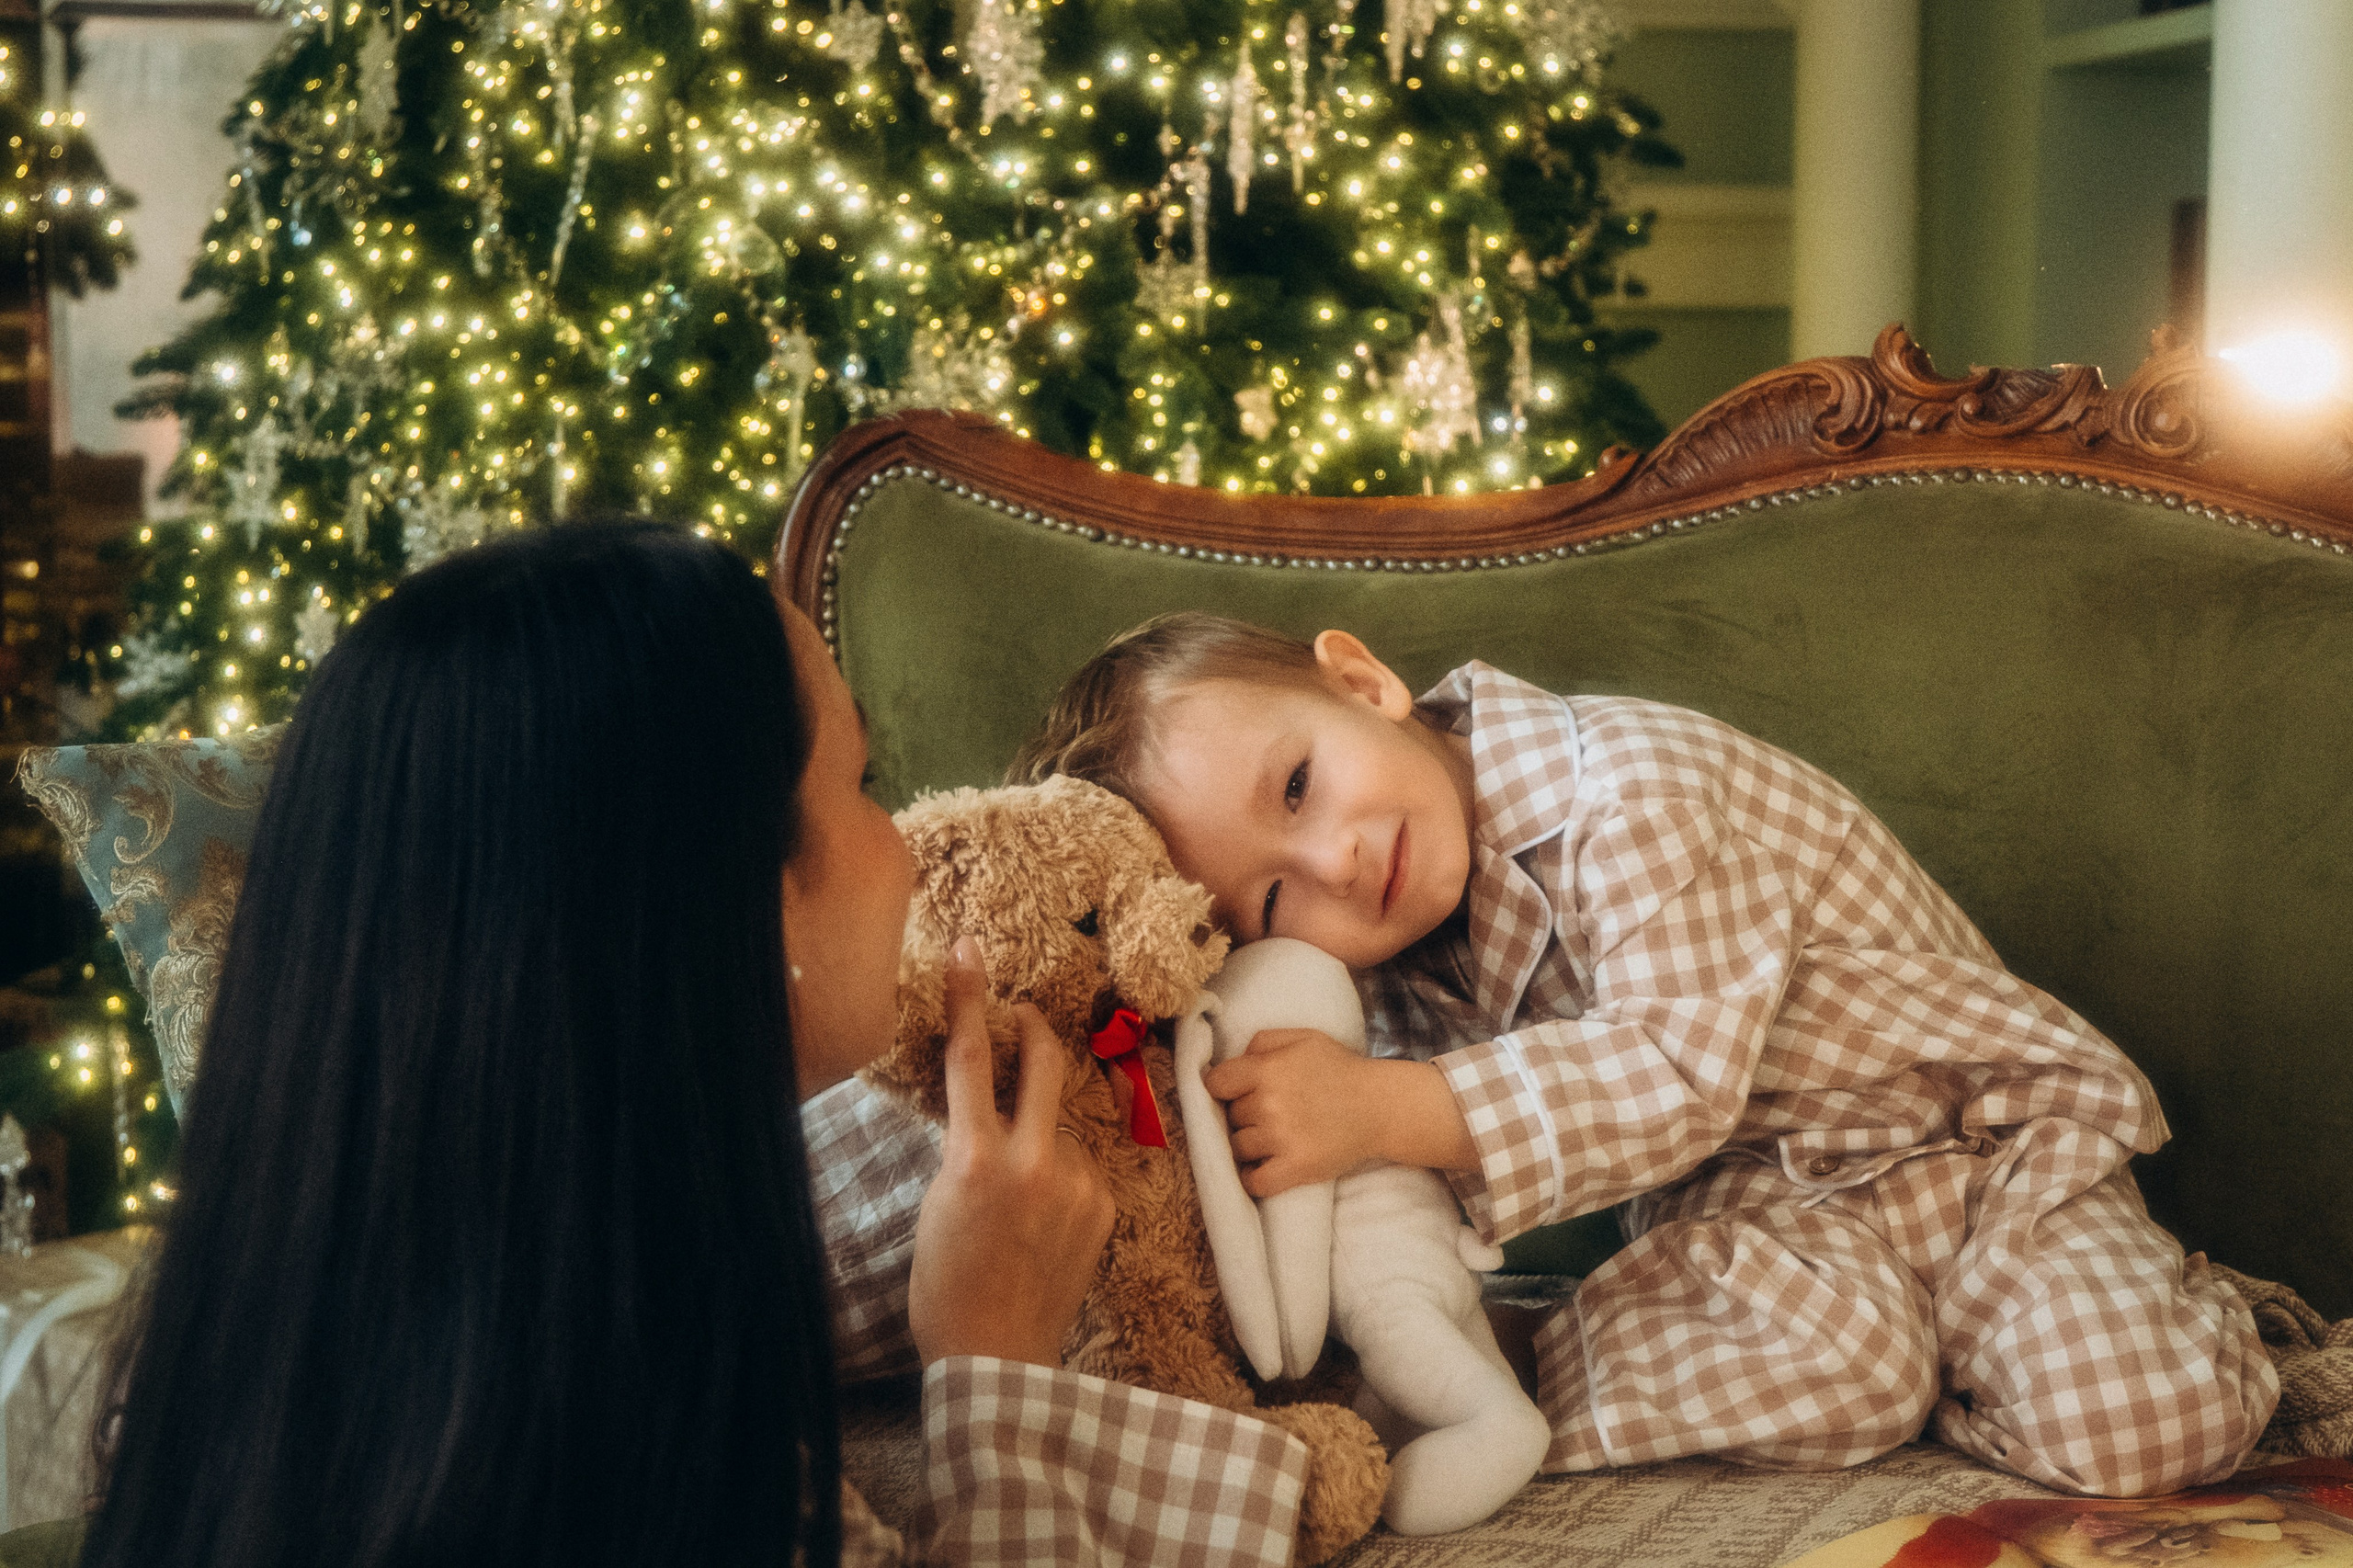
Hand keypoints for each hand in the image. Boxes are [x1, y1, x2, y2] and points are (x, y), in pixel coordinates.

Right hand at [909, 936, 1115, 1367]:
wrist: (996, 1356)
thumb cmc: (946, 1285)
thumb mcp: (936, 1204)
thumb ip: (964, 1147)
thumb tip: (981, 1106)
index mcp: (973, 1160)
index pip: (968, 1059)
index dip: (969, 999)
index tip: (971, 953)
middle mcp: (1030, 1162)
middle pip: (1041, 1062)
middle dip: (1032, 1029)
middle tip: (1023, 1017)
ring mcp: (1074, 1183)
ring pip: (1058, 1126)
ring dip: (1040, 1138)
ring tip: (1018, 1202)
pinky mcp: (1103, 1205)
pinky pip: (1080, 1166)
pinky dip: (1062, 1177)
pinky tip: (1044, 1223)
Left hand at [1202, 1029, 1479, 1196]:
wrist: (1381, 1106)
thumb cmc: (1340, 1070)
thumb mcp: (1304, 1039)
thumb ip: (1262, 1042)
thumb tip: (1229, 1062)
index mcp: (1267, 1070)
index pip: (1215, 1084)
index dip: (1223, 1088)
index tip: (1234, 1093)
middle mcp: (1269, 1104)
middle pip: (1230, 1117)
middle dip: (1244, 1115)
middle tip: (1267, 1113)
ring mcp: (1281, 1139)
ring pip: (1239, 1148)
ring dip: (1250, 1145)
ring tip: (1271, 1139)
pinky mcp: (1296, 1168)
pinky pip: (1255, 1182)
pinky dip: (1254, 1178)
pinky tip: (1263, 1168)